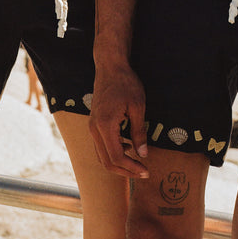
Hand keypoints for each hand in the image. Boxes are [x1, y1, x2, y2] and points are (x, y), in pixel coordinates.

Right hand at [89, 61, 148, 178]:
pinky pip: (100, 146)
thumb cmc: (125, 83)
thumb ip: (139, 132)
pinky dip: (113, 152)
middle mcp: (94, 129)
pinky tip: (127, 146)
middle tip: (143, 172)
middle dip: (125, 170)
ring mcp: (92, 126)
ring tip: (137, 162)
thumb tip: (143, 154)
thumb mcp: (137, 106)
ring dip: (118, 163)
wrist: (110, 66)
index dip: (131, 167)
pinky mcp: (93, 123)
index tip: (146, 170)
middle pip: (106, 161)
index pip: (116, 157)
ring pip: (102, 156)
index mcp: (105, 125)